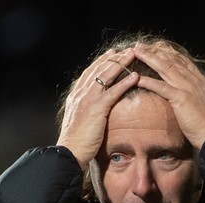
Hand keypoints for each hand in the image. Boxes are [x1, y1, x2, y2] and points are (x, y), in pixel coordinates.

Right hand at [57, 49, 138, 167]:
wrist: (69, 151)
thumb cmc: (74, 141)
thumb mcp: (78, 120)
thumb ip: (84, 110)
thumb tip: (92, 109)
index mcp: (76, 95)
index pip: (90, 72)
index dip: (102, 61)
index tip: (112, 53)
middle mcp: (81, 93)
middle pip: (99, 69)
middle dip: (114, 57)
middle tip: (126, 49)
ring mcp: (88, 99)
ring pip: (106, 75)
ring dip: (121, 63)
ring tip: (133, 54)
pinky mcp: (97, 108)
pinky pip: (114, 91)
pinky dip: (125, 82)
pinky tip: (136, 76)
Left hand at [132, 44, 204, 149]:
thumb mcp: (203, 103)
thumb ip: (194, 95)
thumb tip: (186, 96)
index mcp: (200, 80)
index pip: (182, 61)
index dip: (168, 53)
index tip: (156, 47)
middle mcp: (194, 80)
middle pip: (171, 60)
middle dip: (155, 51)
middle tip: (141, 45)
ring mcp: (187, 87)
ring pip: (165, 68)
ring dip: (149, 58)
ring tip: (136, 52)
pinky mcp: (181, 98)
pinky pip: (161, 87)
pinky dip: (148, 81)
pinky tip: (137, 78)